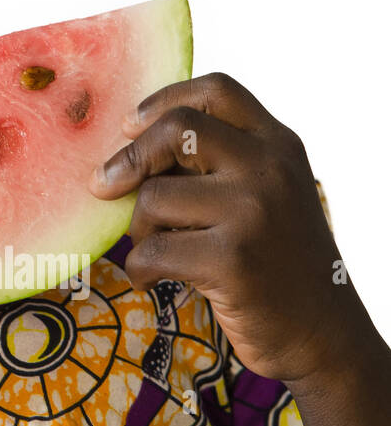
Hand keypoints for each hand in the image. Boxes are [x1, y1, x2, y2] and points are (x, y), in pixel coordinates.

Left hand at [88, 72, 353, 385]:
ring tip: (158, 250)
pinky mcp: (232, 259)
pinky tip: (151, 279)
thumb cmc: (273, 260)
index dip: (162, 100)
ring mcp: (253, 212)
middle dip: (129, 157)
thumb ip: (214, 163)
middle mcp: (270, 169)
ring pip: (153, 197)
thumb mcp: (263, 195)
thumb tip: (124, 142)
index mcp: (278, 145)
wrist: (322, 334)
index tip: (129, 125)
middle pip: (176, 129)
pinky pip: (150, 249)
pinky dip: (139, 268)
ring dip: (140, 228)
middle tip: (103, 185)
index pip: (217, 90)